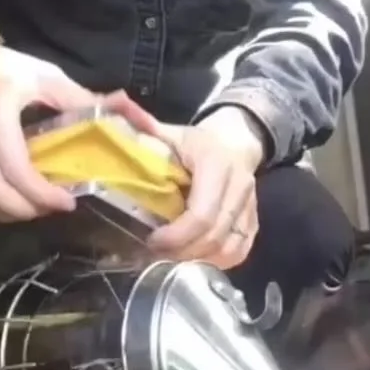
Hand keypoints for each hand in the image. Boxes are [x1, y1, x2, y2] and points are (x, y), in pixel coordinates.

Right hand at [0, 30, 149, 220]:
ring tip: (32, 208)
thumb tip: (122, 111)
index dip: (42, 194)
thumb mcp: (42, 75)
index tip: (68, 201)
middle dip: (24, 210)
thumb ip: (78, 98)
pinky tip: (6, 206)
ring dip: (4, 213)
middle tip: (51, 208)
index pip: (15, 168)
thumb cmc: (0, 68)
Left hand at [146, 106, 267, 268]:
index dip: (177, 235)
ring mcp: (250, 205)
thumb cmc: (195, 142)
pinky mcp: (253, 220)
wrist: (237, 139)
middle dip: (183, 252)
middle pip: (215, 234)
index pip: (202, 212)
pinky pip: (241, 249)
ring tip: (172, 260)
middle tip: (155, 255)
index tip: (152, 240)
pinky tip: (196, 260)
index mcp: (216, 164)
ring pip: (230, 246)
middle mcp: (239, 186)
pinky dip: (219, 261)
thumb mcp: (169, 132)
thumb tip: (115, 108)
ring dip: (199, 259)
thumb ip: (143, 128)